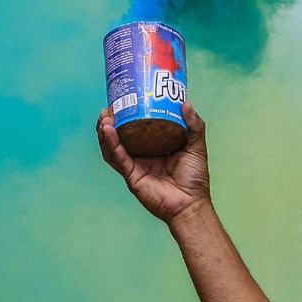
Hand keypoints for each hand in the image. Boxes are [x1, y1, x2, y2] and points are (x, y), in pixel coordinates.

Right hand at [97, 100, 211, 223]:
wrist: (192, 203)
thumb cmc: (195, 178)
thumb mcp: (196, 146)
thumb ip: (194, 125)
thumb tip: (186, 103)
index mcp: (155, 146)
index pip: (137, 127)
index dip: (128, 114)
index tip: (125, 99)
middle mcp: (142, 155)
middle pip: (120, 135)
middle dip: (111, 120)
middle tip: (111, 107)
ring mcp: (135, 166)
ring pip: (113, 146)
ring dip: (106, 131)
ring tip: (105, 116)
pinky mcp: (131, 176)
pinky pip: (118, 158)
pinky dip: (112, 144)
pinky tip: (108, 130)